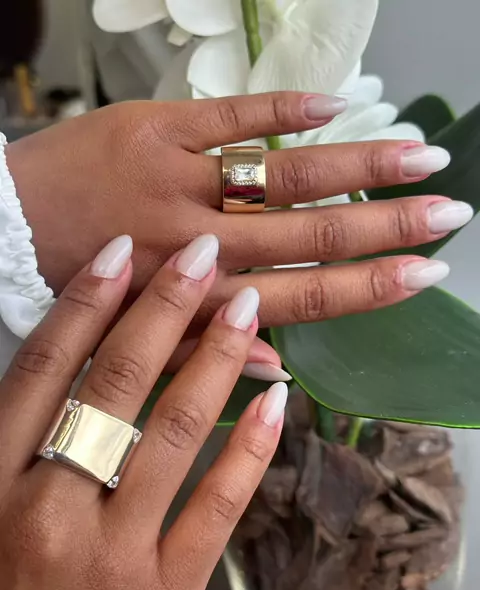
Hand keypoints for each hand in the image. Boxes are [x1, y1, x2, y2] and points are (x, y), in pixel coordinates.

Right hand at [0, 234, 286, 589]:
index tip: (123, 252)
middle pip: (116, 382)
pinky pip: (219, 504)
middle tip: (203, 255)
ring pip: (176, 430)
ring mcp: (112, 556)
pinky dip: (252, 447)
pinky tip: (276, 400)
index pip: (44, 367)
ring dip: (217, 358)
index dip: (85, 302)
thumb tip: (69, 356)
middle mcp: (47, 511)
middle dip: (164, 307)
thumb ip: (20, 441)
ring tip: (246, 307)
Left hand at [7, 92, 457, 327]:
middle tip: (450, 212)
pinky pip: (230, 115)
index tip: (426, 272)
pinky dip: (284, 110)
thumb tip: (278, 371)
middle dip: (388, 223)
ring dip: (357, 162)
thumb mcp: (136, 338)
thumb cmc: (72, 283)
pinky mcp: (155, 127)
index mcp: (196, 298)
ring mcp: (179, 177)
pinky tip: (336, 106)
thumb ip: (206, 351)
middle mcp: (199, 240)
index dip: (370, 285)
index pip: (304, 294)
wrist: (3, 223)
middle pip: (311, 232)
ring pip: (283, 172)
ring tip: (420, 155)